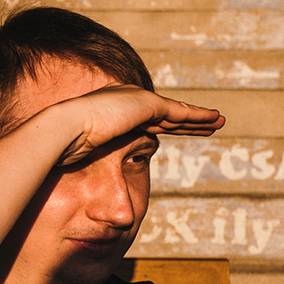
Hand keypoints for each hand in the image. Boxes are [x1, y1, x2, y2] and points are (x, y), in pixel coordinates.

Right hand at [48, 84, 223, 166]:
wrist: (65, 130)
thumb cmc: (66, 147)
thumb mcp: (83, 154)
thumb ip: (94, 158)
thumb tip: (91, 184)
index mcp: (113, 110)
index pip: (146, 121)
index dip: (166, 127)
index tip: (179, 132)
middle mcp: (127, 100)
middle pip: (166, 115)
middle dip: (188, 120)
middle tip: (208, 123)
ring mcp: (137, 100)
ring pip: (177, 113)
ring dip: (200, 118)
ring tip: (219, 121)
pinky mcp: (147, 103)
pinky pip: (180, 112)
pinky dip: (198, 116)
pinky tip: (213, 119)